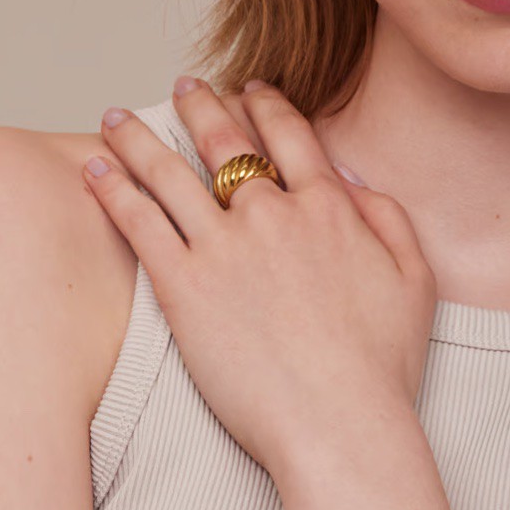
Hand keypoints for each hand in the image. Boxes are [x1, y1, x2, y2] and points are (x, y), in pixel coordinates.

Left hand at [83, 78, 437, 481]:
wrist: (341, 423)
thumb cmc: (382, 362)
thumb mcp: (414, 275)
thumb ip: (386, 215)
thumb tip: (350, 178)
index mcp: (328, 206)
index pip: (289, 134)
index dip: (267, 104)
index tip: (251, 90)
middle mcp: (272, 213)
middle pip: (225, 141)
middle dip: (200, 105)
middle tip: (184, 86)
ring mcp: (225, 247)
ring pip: (170, 173)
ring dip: (139, 137)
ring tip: (115, 118)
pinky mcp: (185, 287)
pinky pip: (140, 224)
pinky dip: (113, 191)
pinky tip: (94, 171)